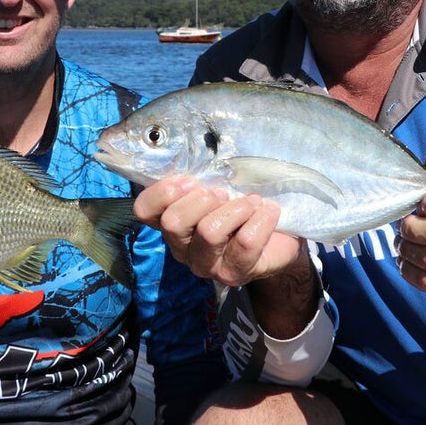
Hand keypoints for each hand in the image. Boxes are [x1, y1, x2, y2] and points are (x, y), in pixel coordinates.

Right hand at [133, 177, 303, 286]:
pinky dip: (261, 220)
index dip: (163, 193)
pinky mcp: (232, 275)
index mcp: (170, 221)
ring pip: (209, 232)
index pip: (144, 210)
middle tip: (223, 193)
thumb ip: (201, 170)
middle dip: (202, 200)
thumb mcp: (218, 181)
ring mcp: (204, 264)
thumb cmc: (241, 200)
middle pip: (174, 222)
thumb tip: (200, 149)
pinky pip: (245, 243)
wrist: (281, 234)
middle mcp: (181, 247)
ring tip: (251, 202)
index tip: (190, 181)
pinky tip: (267, 211)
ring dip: (236, 209)